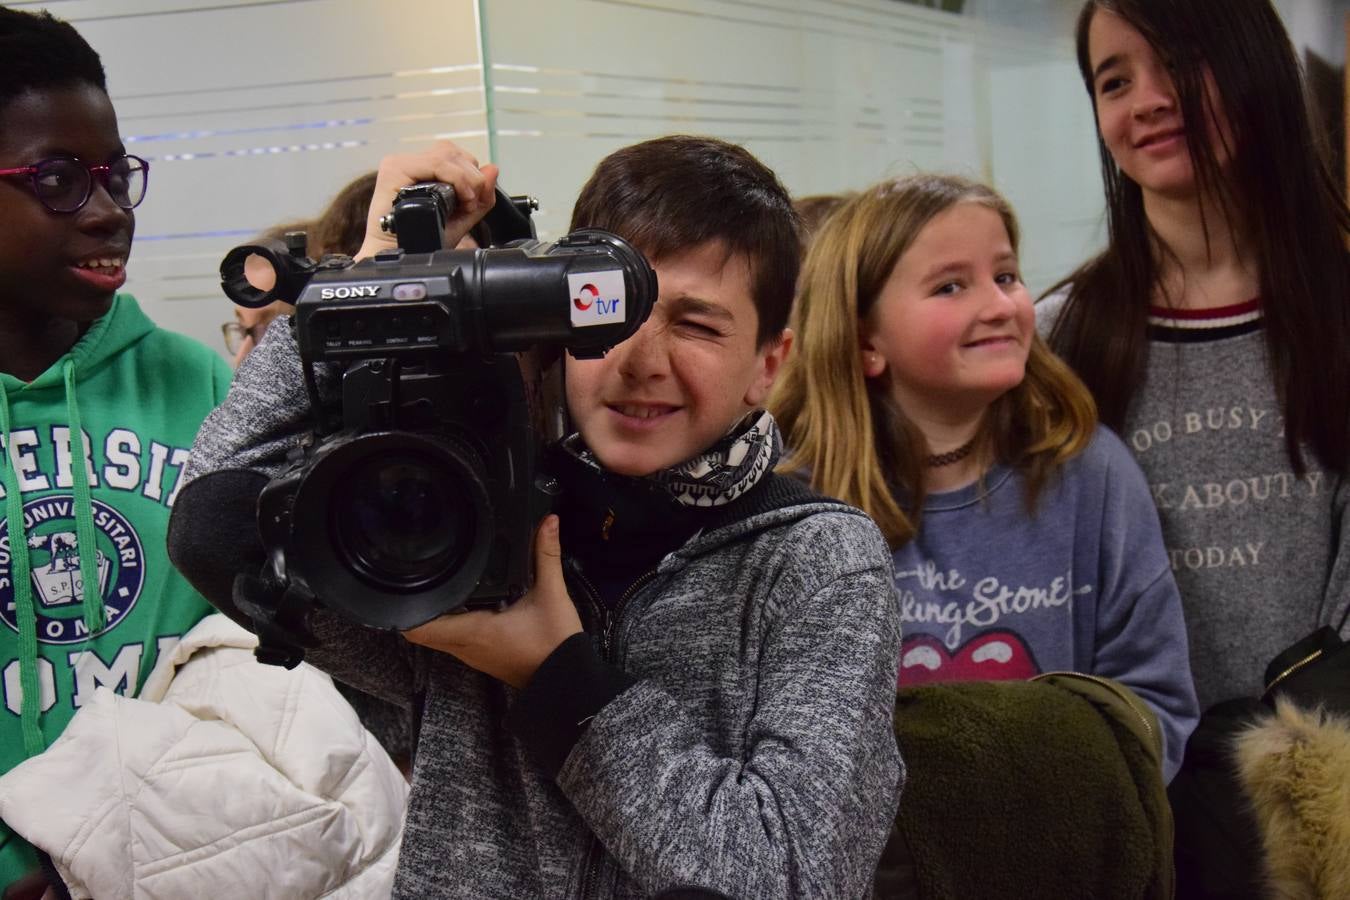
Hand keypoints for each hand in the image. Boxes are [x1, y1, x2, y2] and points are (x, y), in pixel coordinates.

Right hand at [356, 140, 498, 259]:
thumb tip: (493, 169)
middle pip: (452, 151)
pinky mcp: (394, 168)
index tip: (475, 200)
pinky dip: (456, 178)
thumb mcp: (460, 220)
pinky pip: (435, 162)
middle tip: (471, 203)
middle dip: (472, 176)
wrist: (398, 258)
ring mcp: (401, 164)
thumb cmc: (421, 242)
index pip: (456, 156)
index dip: (473, 174)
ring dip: (465, 178)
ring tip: (465, 202)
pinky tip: (460, 197)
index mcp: (423, 171)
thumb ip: (480, 197)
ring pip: (446, 153)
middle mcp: (411, 164)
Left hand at [403, 515, 581, 688]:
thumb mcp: (552, 595)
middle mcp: (466, 647)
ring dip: (433, 615)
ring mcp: (472, 655)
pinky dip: (450, 623)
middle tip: (420, 576)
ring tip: (439, 585)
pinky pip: (453, 640)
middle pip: (422, 631)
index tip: (405, 584)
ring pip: (436, 637)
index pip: (421, 627)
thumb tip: (548, 522)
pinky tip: (464, 604)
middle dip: (417, 606)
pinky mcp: (481, 657)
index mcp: (475, 631)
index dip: (407, 608)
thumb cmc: (556, 645)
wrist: (566, 680)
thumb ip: (546, 555)